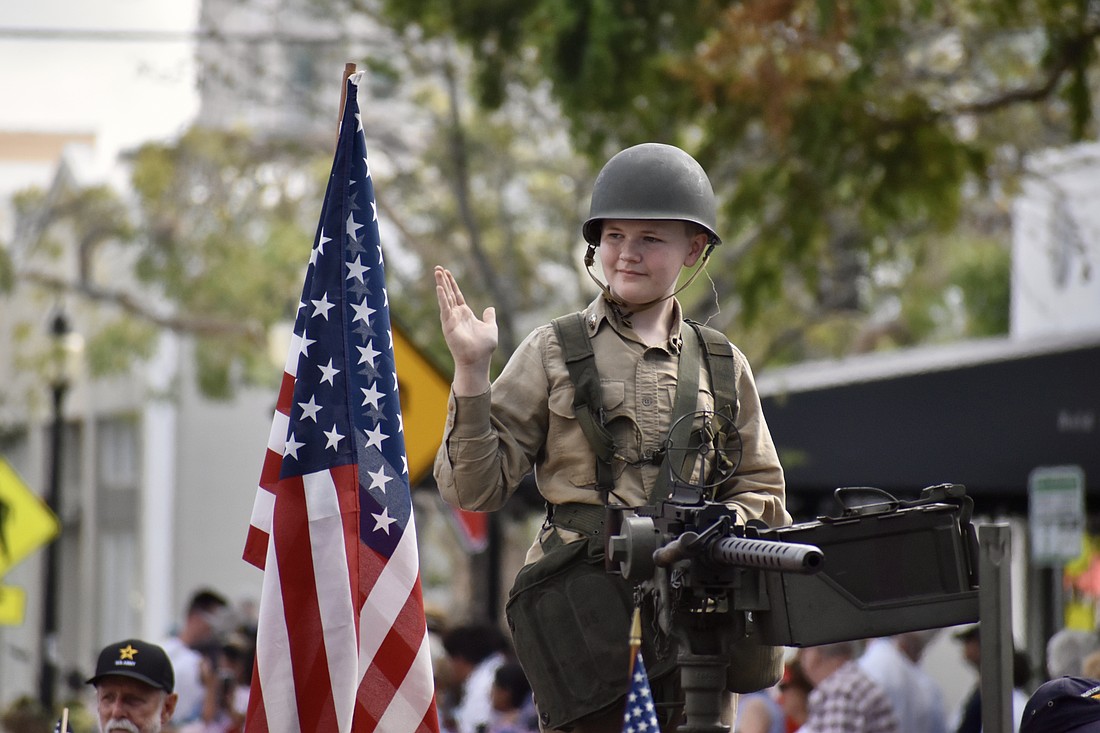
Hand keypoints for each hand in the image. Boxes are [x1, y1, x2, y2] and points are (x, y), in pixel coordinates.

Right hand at [435, 266, 496, 393]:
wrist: (478, 360)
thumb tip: (490, 308)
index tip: (447, 272)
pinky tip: (440, 287)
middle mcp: (456, 315)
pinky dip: (442, 298)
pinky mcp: (448, 325)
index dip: (452, 284)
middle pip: (448, 294)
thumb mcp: (490, 327)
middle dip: (444, 281)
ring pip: (445, 298)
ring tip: (437, 272)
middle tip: (438, 268)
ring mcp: (451, 320)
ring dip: (441, 285)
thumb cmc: (484, 347)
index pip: (456, 295)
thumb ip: (489, 317)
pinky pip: (445, 309)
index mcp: (465, 314)